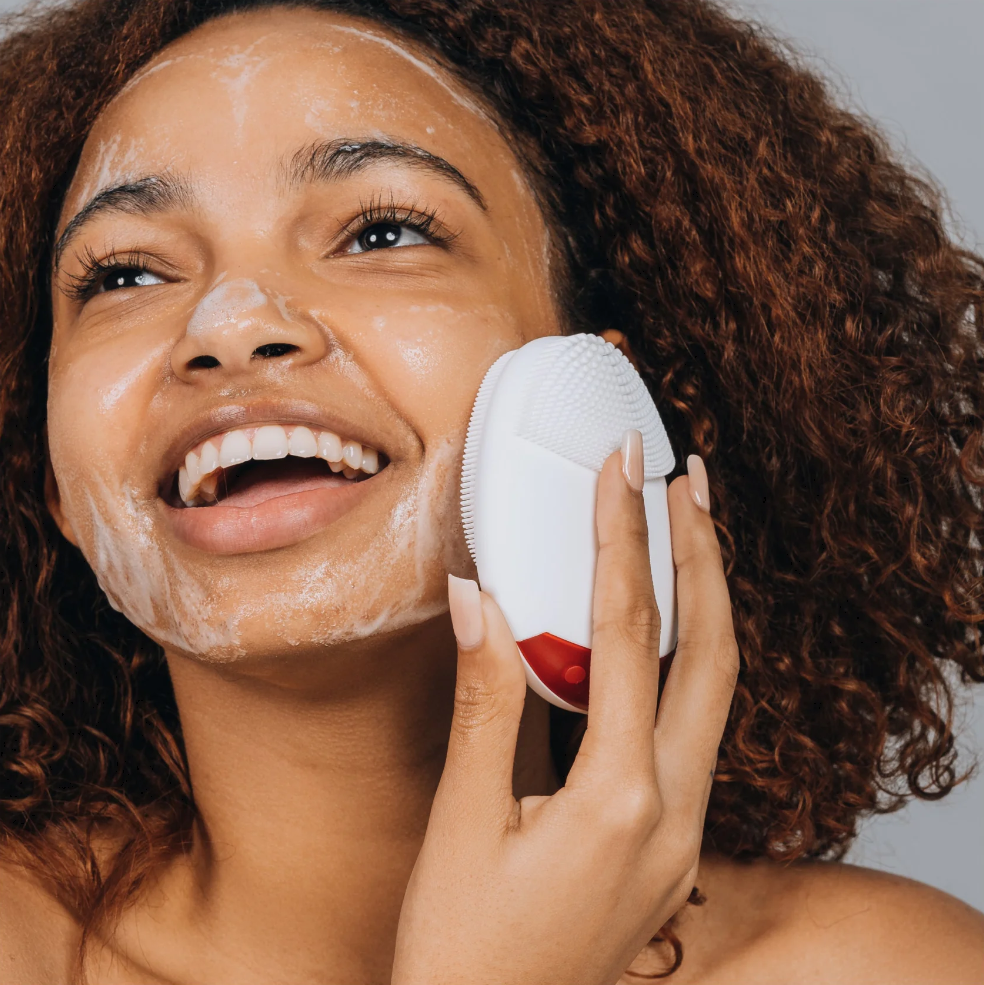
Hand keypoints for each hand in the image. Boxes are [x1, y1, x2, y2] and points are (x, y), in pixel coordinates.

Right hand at [390, 435, 738, 984]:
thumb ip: (483, 704)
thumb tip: (482, 598)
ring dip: (703, 603)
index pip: (626, 635)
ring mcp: (681, 829)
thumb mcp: (461, 824)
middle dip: (704, 556)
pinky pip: (691, 725)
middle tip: (690, 481)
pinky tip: (659, 628)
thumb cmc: (465, 950)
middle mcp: (672, 812)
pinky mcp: (668, 839)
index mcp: (619, 801)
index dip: (622, 539)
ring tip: (685, 532)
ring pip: (714, 689)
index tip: (620, 470)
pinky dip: (682, 657)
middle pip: (712, 653)